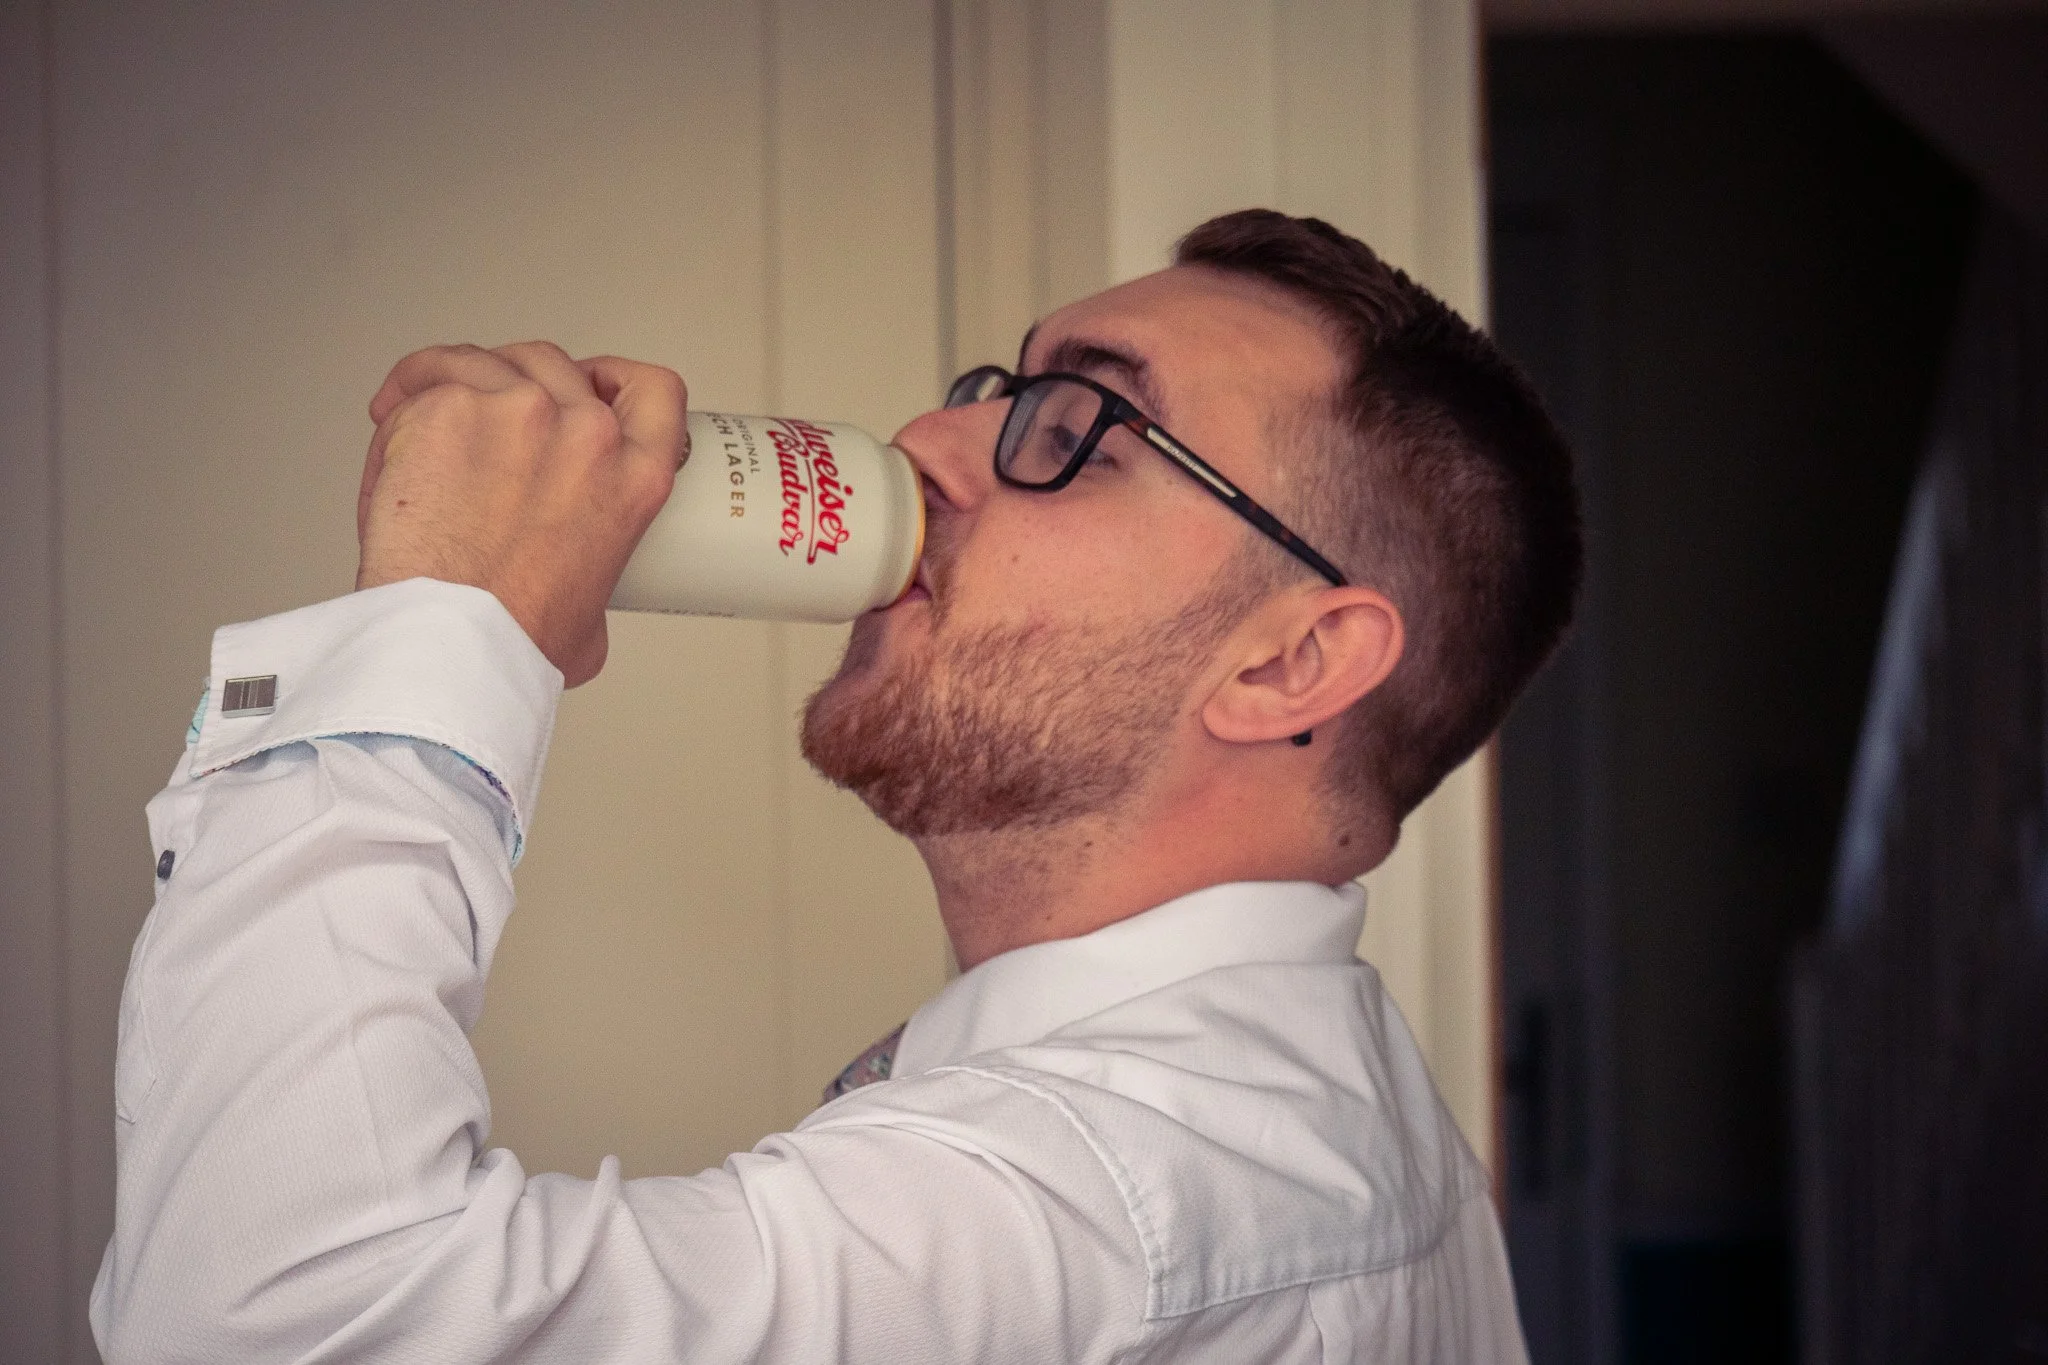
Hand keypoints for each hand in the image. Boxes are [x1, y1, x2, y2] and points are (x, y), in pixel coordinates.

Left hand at [355, 342, 687, 686]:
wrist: (450, 641)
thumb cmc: (511, 637)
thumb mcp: (594, 611)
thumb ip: (592, 572)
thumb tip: (571, 584)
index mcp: (633, 478)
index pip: (654, 390)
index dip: (616, 377)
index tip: (590, 383)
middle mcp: (585, 433)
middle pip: (554, 363)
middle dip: (517, 380)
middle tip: (487, 414)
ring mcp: (518, 410)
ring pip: (487, 359)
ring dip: (456, 378)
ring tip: (424, 409)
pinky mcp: (452, 406)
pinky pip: (427, 375)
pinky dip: (405, 391)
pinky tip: (390, 414)